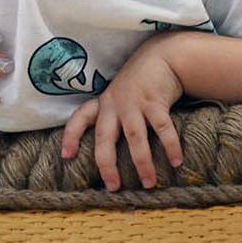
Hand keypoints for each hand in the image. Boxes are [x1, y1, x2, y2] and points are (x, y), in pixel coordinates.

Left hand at [60, 35, 185, 189]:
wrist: (161, 56)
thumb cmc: (138, 82)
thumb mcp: (117, 95)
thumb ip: (112, 116)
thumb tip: (110, 151)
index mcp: (103, 103)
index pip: (80, 118)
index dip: (71, 136)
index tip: (65, 156)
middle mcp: (114, 104)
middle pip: (105, 138)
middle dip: (107, 164)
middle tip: (113, 187)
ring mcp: (134, 103)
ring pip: (135, 138)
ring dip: (142, 163)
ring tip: (149, 183)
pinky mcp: (155, 101)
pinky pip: (163, 128)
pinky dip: (170, 147)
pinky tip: (176, 162)